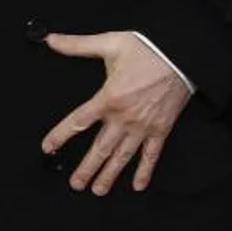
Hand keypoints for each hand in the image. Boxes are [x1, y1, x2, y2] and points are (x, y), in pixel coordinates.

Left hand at [39, 32, 190, 194]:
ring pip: (122, 157)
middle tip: (74, 184)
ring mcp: (143, 126)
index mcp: (108, 97)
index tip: (48, 148)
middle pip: (100, 148)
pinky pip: (151, 155)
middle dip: (86, 168)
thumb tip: (51, 40)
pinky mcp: (161, 129)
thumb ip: (78, 45)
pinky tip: (137, 185)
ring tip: (98, 190)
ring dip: (109, 175)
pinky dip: (144, 171)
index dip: (60, 135)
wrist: (183, 54)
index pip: (78, 121)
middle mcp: (124, 117)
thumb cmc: (147, 49)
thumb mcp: (110, 43)